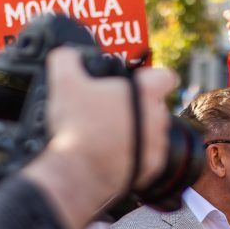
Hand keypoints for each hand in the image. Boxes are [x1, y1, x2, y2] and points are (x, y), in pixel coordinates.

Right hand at [45, 47, 174, 194]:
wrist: (79, 173)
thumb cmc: (77, 126)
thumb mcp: (63, 81)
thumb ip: (67, 58)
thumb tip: (67, 55)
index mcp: (145, 93)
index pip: (166, 77)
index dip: (153, 77)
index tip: (141, 83)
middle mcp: (158, 118)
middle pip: (155, 106)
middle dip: (138, 106)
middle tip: (112, 110)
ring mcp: (157, 145)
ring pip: (152, 132)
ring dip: (137, 131)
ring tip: (110, 134)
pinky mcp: (151, 168)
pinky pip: (147, 156)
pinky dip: (135, 154)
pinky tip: (113, 153)